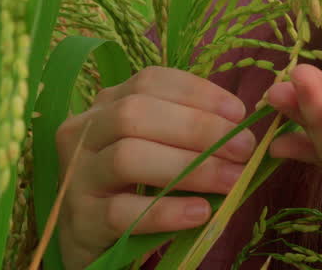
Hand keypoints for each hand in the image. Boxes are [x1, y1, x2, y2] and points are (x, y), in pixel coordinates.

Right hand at [54, 66, 257, 269]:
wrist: (94, 239)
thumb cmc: (135, 185)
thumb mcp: (157, 148)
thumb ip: (188, 134)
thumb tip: (240, 129)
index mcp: (106, 105)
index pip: (149, 82)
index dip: (197, 93)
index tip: (238, 113)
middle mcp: (83, 132)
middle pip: (136, 114)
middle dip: (198, 128)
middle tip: (244, 148)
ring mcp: (77, 176)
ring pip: (128, 157)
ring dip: (190, 167)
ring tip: (232, 180)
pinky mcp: (81, 220)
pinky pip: (123, 212)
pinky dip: (167, 211)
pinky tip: (200, 212)